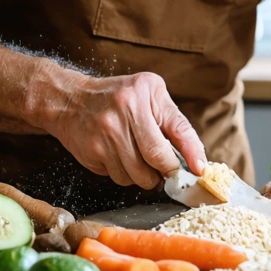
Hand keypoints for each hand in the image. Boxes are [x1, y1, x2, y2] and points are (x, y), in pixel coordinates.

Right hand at [33, 67, 206, 190]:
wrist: (70, 100)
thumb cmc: (118, 96)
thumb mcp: (150, 93)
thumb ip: (172, 120)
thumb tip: (195, 156)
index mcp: (142, 95)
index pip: (175, 129)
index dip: (190, 153)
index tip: (200, 169)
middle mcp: (124, 114)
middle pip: (155, 159)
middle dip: (167, 172)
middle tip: (170, 173)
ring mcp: (105, 135)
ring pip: (137, 175)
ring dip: (146, 177)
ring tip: (143, 163)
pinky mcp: (92, 154)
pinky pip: (118, 177)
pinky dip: (126, 175)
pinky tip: (122, 159)